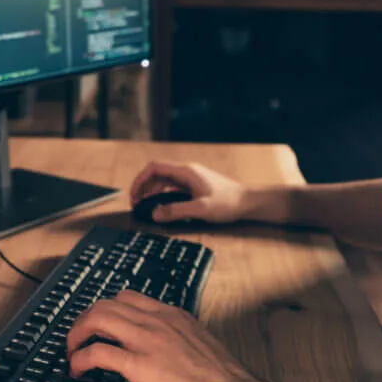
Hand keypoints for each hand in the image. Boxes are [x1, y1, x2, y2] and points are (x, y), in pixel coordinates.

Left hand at [65, 290, 264, 381]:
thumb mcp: (201, 346)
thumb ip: (180, 340)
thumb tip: (166, 349)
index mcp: (173, 316)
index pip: (129, 297)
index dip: (107, 310)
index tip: (99, 325)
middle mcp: (157, 321)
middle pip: (106, 303)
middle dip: (84, 319)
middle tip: (77, 339)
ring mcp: (147, 341)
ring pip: (97, 318)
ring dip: (76, 334)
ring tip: (72, 352)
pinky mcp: (139, 366)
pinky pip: (98, 353)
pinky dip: (80, 358)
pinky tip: (78, 370)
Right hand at [129, 161, 249, 223]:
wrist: (247, 202)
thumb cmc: (228, 202)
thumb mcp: (200, 209)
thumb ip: (176, 211)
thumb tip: (155, 214)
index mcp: (186, 172)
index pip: (155, 167)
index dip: (140, 179)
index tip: (133, 194)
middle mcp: (187, 172)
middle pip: (156, 173)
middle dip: (143, 187)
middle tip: (136, 203)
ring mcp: (190, 178)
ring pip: (163, 180)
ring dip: (151, 191)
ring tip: (144, 205)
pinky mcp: (194, 186)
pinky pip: (172, 187)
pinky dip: (161, 194)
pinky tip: (160, 205)